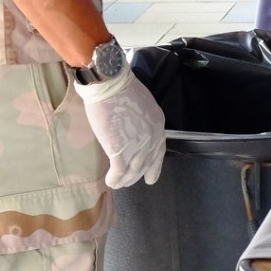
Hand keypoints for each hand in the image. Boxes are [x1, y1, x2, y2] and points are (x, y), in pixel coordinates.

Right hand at [75, 67, 166, 187]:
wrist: (111, 86)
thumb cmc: (122, 89)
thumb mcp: (142, 104)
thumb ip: (142, 120)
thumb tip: (134, 129)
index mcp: (158, 124)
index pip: (159, 150)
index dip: (155, 165)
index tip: (151, 177)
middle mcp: (152, 137)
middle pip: (147, 162)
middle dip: (139, 175)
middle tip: (130, 183)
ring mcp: (138, 146)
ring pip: (134, 170)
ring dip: (126, 180)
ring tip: (119, 184)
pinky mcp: (120, 151)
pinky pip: (119, 171)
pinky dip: (115, 179)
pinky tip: (111, 183)